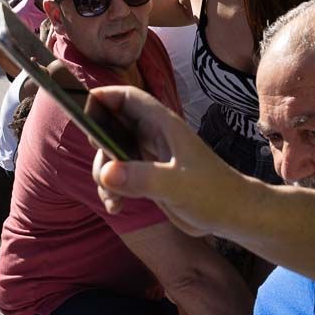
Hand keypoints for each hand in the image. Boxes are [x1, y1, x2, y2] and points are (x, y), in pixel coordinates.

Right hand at [88, 86, 243, 237]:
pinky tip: (117, 208)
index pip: (127, 98)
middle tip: (104, 173)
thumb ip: (142, 178)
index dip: (102, 98)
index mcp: (162, 126)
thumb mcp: (176, 186)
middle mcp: (153, 137)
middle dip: (99, 150)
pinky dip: (112, 190)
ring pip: (112, 156)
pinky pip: (119, 176)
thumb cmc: (213, 194)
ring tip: (113, 200)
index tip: (81, 112)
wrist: (233, 216)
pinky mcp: (149, 177)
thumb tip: (107, 172)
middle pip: (111, 128)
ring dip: (104, 176)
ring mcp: (150, 157)